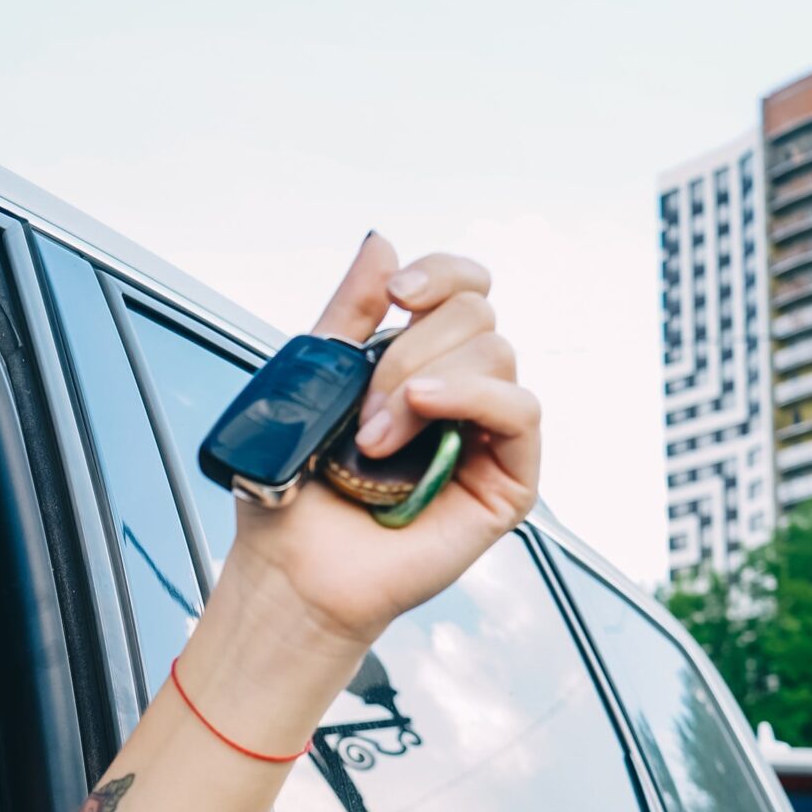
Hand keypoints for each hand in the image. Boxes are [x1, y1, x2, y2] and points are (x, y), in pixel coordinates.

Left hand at [226, 233, 541, 648]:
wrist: (290, 570)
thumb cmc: (293, 490)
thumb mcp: (311, 380)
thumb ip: (349, 313)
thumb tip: (382, 241)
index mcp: (419, 362)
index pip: (464, 288)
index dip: (441, 274)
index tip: (397, 291)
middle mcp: (461, 393)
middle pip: (477, 314)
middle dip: (408, 348)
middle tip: (359, 410)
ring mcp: (488, 435)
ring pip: (496, 353)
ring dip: (421, 384)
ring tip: (372, 440)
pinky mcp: (509, 480)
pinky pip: (520, 410)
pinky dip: (471, 397)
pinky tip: (422, 410)